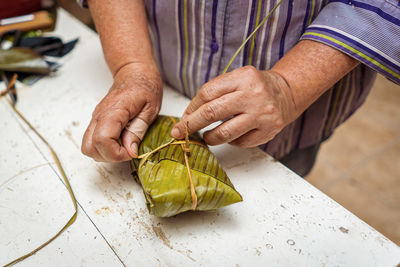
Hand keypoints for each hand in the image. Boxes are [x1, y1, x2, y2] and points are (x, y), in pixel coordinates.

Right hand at [81, 63, 161, 161]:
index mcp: (114, 111)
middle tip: (128, 151)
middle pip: (90, 147)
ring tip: (124, 146)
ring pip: (88, 146)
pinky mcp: (97, 121)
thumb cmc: (144, 87)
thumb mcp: (150, 109)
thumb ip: (138, 130)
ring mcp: (96, 118)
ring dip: (105, 153)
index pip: (102, 140)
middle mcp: (99, 115)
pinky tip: (120, 142)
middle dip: (110, 156)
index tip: (132, 151)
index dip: (117, 153)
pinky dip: (104, 148)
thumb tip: (130, 151)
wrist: (134, 73)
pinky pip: (92, 141)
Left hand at [171, 66, 297, 147]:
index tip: (183, 117)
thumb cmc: (255, 86)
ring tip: (205, 137)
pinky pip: (240, 142)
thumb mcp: (238, 78)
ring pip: (225, 133)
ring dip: (209, 137)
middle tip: (179, 132)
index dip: (191, 108)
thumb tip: (189, 114)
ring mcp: (262, 114)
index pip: (207, 93)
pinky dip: (230, 141)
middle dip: (191, 125)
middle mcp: (253, 95)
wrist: (286, 92)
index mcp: (243, 77)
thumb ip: (217, 91)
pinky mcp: (268, 131)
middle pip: (212, 113)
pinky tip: (230, 136)